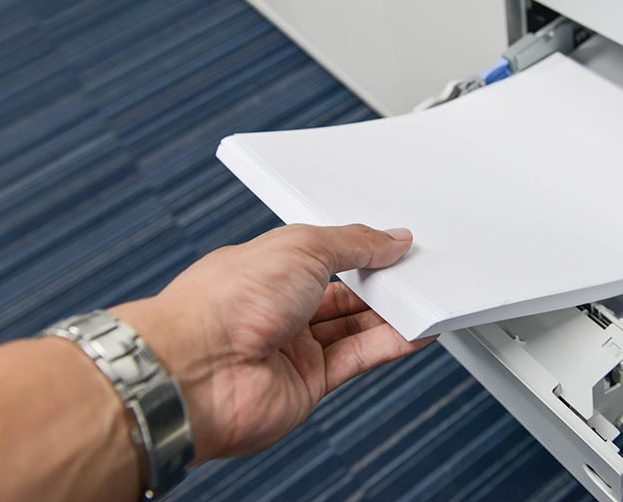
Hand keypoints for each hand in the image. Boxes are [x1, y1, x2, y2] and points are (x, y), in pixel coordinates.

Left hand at [112, 224, 431, 462]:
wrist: (196, 370)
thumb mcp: (302, 246)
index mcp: (269, 267)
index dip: (361, 251)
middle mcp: (278, 307)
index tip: (396, 248)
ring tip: (426, 302)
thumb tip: (390, 239)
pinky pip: (357, 358)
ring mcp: (292, 347)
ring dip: (390, 316)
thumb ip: (354, 243)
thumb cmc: (225, 301)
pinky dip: (389, 345)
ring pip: (354, 328)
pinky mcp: (307, 383)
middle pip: (343, 293)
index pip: (326, 255)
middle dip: (380, 284)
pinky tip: (415, 332)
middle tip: (415, 275)